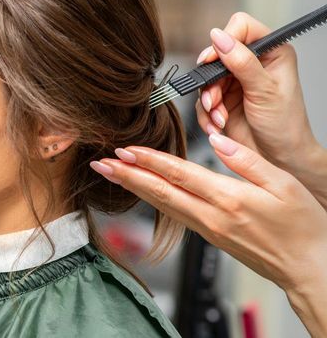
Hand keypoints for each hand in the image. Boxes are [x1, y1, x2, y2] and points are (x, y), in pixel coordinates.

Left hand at [89, 135, 326, 335]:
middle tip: (101, 163)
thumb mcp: (284, 185)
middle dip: (127, 176)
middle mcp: (212, 217)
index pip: (180, 174)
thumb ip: (247, 160)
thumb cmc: (303, 227)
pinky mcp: (210, 237)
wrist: (308, 268)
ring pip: (163, 205)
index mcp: (229, 199)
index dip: (149, 161)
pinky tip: (142, 191)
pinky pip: (175, 215)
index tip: (125, 149)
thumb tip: (217, 140)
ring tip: (112, 174)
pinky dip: (154, 200)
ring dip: (134, 188)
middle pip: (160, 192)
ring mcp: (208, 230)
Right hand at [194, 12, 326, 205]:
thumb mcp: (265, 90)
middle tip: (215, 99)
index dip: (224, 41)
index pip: (241, 28)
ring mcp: (236, 82)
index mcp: (272, 52)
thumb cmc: (285, 126)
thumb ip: (241, 62)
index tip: (213, 60)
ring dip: (209, 102)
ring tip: (220, 118)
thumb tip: (220, 38)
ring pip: (206, 81)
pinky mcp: (223, 100)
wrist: (278, 158)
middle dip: (212, 82)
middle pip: (217, 56)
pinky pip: (202, 101)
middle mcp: (252, 64)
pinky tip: (218, 125)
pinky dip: (206, 115)